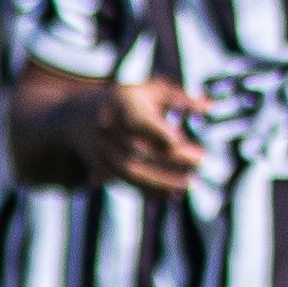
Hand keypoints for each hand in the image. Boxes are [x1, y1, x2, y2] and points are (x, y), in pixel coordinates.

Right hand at [72, 80, 206, 195]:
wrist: (77, 116)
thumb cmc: (128, 101)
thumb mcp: (150, 91)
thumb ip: (180, 98)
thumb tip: (210, 106)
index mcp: (121, 104)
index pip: (139, 121)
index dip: (161, 132)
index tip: (184, 140)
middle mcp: (108, 127)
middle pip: (138, 148)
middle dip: (170, 159)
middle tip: (201, 162)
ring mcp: (101, 149)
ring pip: (129, 171)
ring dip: (160, 181)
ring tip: (188, 186)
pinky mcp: (100, 167)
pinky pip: (125, 183)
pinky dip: (148, 191)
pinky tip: (172, 195)